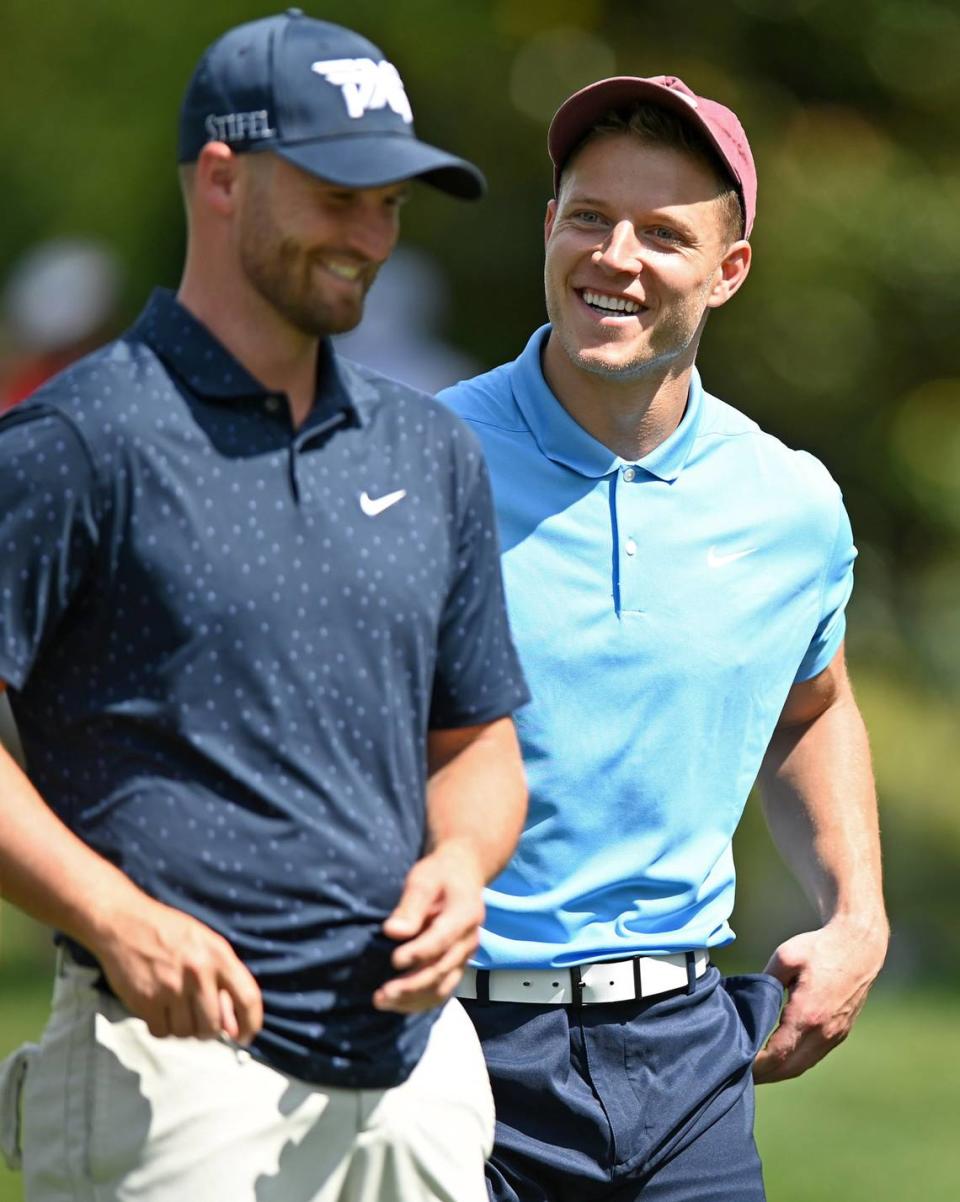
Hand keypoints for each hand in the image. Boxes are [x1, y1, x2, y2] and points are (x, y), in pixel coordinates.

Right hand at [91, 895, 262, 1043]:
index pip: (248, 999)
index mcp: (219, 955)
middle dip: (207, 1031)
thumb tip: (231, 1027)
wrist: (124, 922)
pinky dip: (161, 1027)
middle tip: (198, 1021)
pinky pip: (161, 1033)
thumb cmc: (169, 932)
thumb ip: (222, 980)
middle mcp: (198, 972)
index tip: (244, 1037)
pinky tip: (157, 1009)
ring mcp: (171, 988)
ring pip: (186, 1033)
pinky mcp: (145, 1000)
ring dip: (182, 1028)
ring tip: (175, 1007)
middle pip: (212, 1027)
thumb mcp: (205, 944)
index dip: (251, 1024)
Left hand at [373, 839, 484, 1013]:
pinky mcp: (456, 965)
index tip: (394, 960)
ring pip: (443, 987)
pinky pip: (441, 990)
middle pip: (442, 969)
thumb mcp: (424, 879)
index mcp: (465, 914)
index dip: (419, 952)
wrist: (463, 875)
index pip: (443, 939)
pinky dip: (419, 1001)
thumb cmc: (440, 874)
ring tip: (382, 1002)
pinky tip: (396, 1004)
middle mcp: (469, 940)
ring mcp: (465, 956)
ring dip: (413, 999)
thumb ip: (411, 905)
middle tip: (382, 994)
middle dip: (412, 985)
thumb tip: (393, 931)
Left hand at [753, 919, 886, 1082]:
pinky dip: (795, 1062)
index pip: (778, 1053)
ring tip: (757, 1071)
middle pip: (789, 1067)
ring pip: (803, 1064)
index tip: (738, 1064)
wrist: (859, 946)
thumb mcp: (785, 957)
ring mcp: (834, 1034)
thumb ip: (766, 982)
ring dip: (780, 1071)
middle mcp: (823, 1031)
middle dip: (765, 1074)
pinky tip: (780, 1059)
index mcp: (808, 1014)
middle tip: (741, 1075)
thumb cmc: (820, 948)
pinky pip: (814, 1056)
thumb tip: (749, 1001)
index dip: (757, 1064)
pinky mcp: (840, 1032)